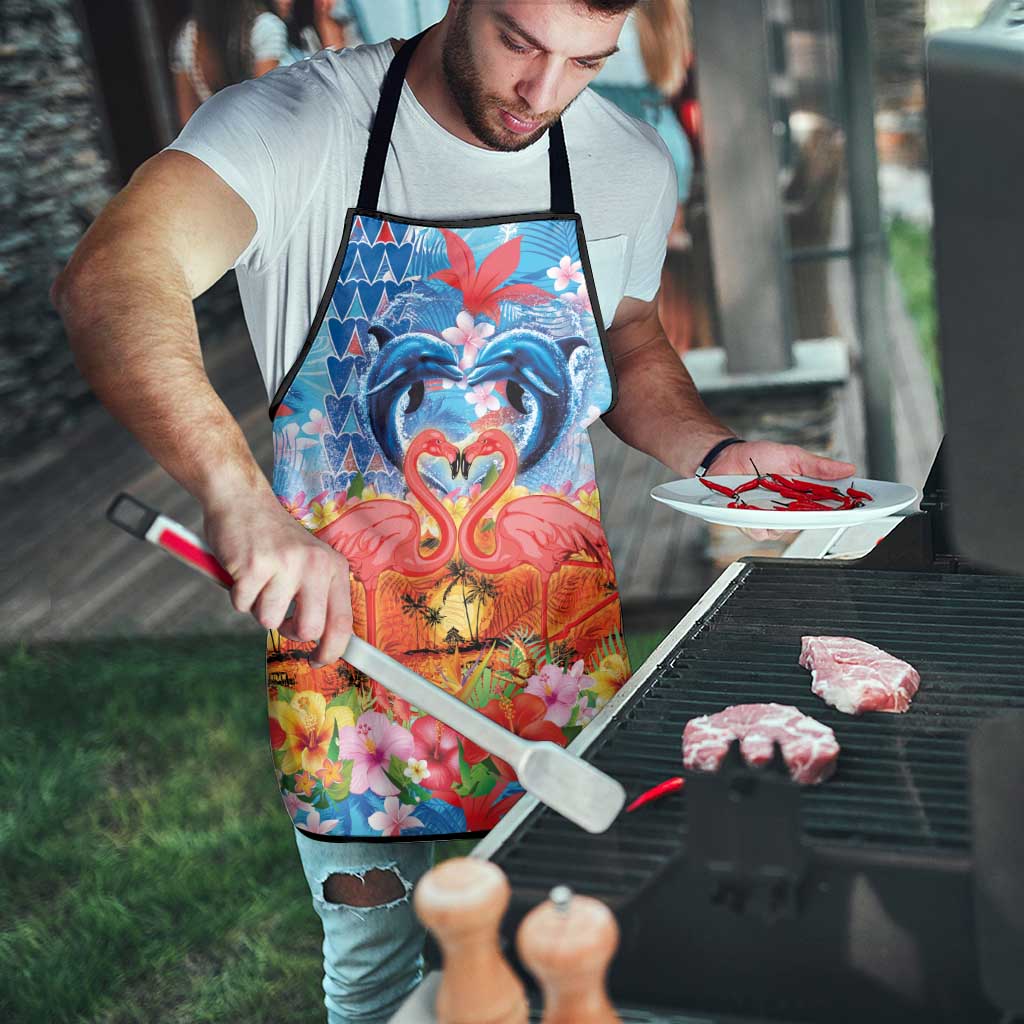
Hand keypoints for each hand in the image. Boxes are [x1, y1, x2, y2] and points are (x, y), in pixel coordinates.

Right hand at [203, 490, 352, 664]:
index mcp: (333, 566)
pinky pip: (242, 606)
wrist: (241, 499)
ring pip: (269, 620)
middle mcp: (315, 565)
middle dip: (290, 631)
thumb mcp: (309, 561)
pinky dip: (237, 595)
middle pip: (309, 629)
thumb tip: (323, 642)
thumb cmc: (273, 539)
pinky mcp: (254, 566)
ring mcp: (285, 564)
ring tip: (258, 580)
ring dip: (257, 607)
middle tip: (279, 615)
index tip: (318, 661)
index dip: (332, 650)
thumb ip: (318, 595)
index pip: (342, 621)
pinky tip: (242, 570)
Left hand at [709, 440, 856, 542]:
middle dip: (812, 517)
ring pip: (783, 531)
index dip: (844, 511)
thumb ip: (818, 466)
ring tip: (774, 503)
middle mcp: (788, 510)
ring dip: (781, 519)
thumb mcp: (792, 456)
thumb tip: (848, 468)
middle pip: (808, 523)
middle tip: (812, 506)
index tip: (857, 508)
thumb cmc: (758, 456)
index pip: (828, 507)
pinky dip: (758, 524)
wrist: (726, 457)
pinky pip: (759, 532)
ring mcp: (769, 518)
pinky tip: (754, 512)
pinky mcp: (750, 523)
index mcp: (803, 495)